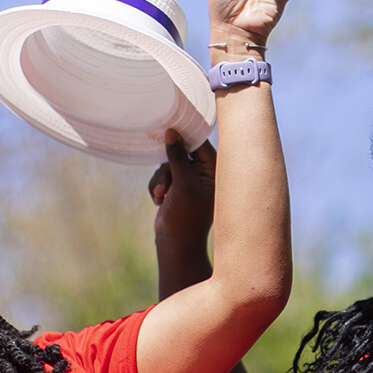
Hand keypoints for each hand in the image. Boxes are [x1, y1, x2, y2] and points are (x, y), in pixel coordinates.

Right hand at [150, 134, 216, 251]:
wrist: (176, 243)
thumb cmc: (185, 216)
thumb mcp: (183, 184)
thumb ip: (178, 157)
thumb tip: (172, 133)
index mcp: (215, 171)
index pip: (200, 144)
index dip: (185, 137)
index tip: (169, 130)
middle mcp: (204, 173)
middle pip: (181, 152)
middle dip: (168, 169)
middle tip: (165, 186)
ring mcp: (189, 179)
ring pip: (168, 164)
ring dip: (161, 180)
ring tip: (161, 196)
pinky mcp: (176, 186)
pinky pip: (161, 174)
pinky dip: (157, 186)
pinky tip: (158, 201)